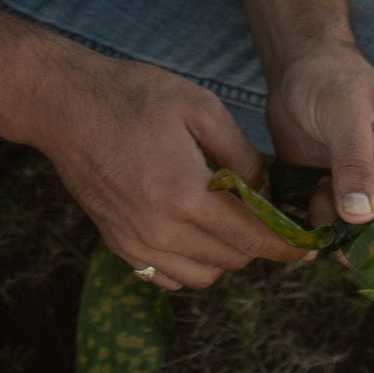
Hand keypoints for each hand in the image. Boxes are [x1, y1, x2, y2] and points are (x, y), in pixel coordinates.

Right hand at [40, 54, 321, 291]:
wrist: (65, 105)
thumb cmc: (134, 96)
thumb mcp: (200, 107)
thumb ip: (240, 155)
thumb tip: (262, 193)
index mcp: (185, 195)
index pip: (252, 239)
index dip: (286, 247)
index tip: (308, 248)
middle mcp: (160, 231)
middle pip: (232, 259)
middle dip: (256, 241)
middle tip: (263, 213)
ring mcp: (136, 243)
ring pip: (203, 276)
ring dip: (224, 254)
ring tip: (225, 216)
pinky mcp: (118, 245)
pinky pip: (169, 276)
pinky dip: (190, 262)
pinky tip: (192, 227)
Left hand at [267, 42, 373, 286]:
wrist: (297, 68)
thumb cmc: (330, 76)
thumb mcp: (345, 112)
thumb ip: (355, 163)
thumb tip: (362, 218)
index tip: (365, 241)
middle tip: (343, 249)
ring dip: (349, 246)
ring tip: (320, 206)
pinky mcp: (344, 204)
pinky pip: (345, 240)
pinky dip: (326, 236)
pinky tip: (308, 200)